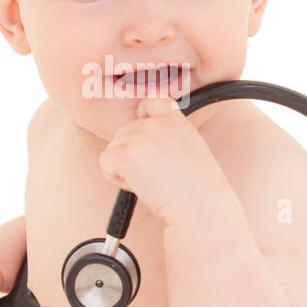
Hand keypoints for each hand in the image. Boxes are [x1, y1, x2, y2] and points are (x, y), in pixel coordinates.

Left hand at [98, 95, 227, 225]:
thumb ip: (166, 136)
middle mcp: (154, 123)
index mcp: (174, 118)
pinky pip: (105, 162)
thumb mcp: (189, 147)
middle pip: (125, 133)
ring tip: (151, 182)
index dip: (141, 116)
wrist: (200, 205)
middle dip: (131, 156)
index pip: (150, 101)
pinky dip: (115, 178)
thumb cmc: (197, 187)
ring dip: (124, 169)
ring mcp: (138, 136)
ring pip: (113, 149)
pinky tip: (138, 186)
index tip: (144, 135)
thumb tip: (141, 143)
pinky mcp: (125, 153)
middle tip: (155, 175)